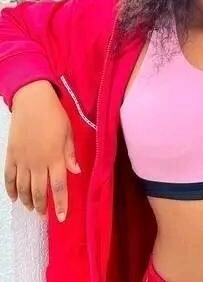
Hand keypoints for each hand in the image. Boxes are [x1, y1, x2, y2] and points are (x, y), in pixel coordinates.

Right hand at [4, 80, 80, 221]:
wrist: (32, 102)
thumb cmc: (55, 115)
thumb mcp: (68, 133)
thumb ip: (70, 154)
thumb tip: (76, 172)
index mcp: (55, 157)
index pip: (59, 186)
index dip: (60, 204)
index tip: (61, 218)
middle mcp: (38, 162)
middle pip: (39, 191)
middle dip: (42, 206)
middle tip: (44, 214)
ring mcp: (23, 160)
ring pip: (23, 187)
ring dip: (27, 200)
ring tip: (31, 208)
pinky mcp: (11, 155)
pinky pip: (9, 177)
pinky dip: (11, 189)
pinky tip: (14, 197)